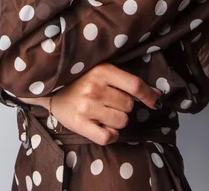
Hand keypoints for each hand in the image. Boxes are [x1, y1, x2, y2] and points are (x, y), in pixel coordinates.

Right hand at [46, 63, 162, 145]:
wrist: (51, 88)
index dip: (149, 95)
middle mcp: (95, 88)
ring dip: (117, 120)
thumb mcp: (103, 71)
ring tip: (104, 112)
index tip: (156, 101)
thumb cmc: (82, 79)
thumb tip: (157, 94)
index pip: (135, 85)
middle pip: (129, 105)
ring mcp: (87, 107)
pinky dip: (110, 135)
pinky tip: (104, 127)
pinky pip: (108, 137)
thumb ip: (127, 81)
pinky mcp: (79, 124)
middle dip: (125, 106)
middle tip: (111, 101)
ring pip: (121, 122)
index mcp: (103, 70)